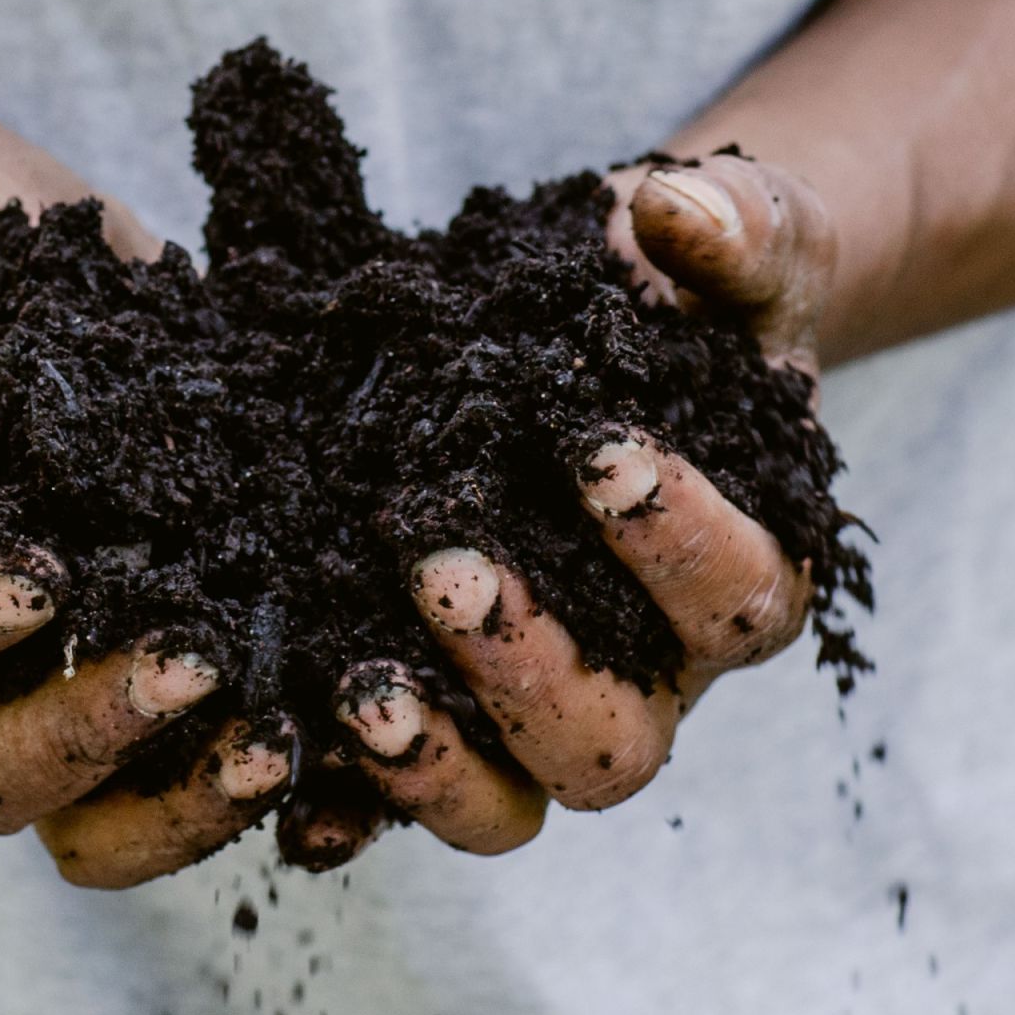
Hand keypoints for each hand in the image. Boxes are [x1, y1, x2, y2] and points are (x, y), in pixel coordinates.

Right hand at [0, 159, 290, 888]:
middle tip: (193, 660)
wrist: (25, 271)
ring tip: (281, 739)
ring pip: (87, 826)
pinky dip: (256, 791)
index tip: (43, 576)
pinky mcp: (142, 696)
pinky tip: (343, 739)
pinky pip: (184, 792)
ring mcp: (42, 699)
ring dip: (179, 808)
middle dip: (84, 736)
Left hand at [286, 151, 836, 863]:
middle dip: (527, 664)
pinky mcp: (438, 712)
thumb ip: (738, 228)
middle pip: (614, 741)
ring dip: (433, 761)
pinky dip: (342, 803)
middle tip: (438, 560)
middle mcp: (644, 676)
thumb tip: (674, 210)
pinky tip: (273, 755)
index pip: (740, 600)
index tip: (599, 448)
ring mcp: (533, 711)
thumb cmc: (688, 300)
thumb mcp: (738, 246)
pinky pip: (394, 793)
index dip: (679, 540)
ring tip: (354, 687)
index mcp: (741, 582)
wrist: (610, 327)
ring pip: (508, 802)